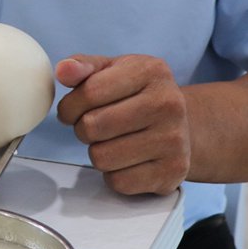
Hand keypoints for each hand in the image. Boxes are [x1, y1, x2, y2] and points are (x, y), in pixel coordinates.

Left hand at [55, 54, 188, 195]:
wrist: (184, 126)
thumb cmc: (140, 95)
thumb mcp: (114, 70)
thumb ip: (84, 66)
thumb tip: (63, 70)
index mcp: (151, 71)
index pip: (90, 92)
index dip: (69, 105)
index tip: (72, 109)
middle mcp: (168, 104)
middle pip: (92, 126)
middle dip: (83, 128)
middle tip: (94, 126)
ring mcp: (174, 140)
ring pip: (101, 157)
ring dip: (98, 152)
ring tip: (113, 141)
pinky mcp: (171, 173)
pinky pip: (118, 182)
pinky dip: (114, 174)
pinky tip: (127, 160)